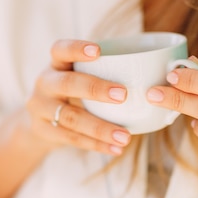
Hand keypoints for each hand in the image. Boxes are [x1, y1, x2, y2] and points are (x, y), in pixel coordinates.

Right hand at [25, 39, 131, 155]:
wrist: (38, 120)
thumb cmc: (72, 92)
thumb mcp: (78, 76)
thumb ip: (105, 70)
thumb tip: (158, 68)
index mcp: (56, 64)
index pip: (60, 49)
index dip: (76, 48)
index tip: (98, 51)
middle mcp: (45, 82)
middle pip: (67, 83)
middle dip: (95, 89)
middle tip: (123, 95)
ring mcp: (40, 108)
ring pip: (70, 117)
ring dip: (100, 128)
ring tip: (126, 136)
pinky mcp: (42, 130)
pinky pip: (71, 138)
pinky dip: (96, 145)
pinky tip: (115, 149)